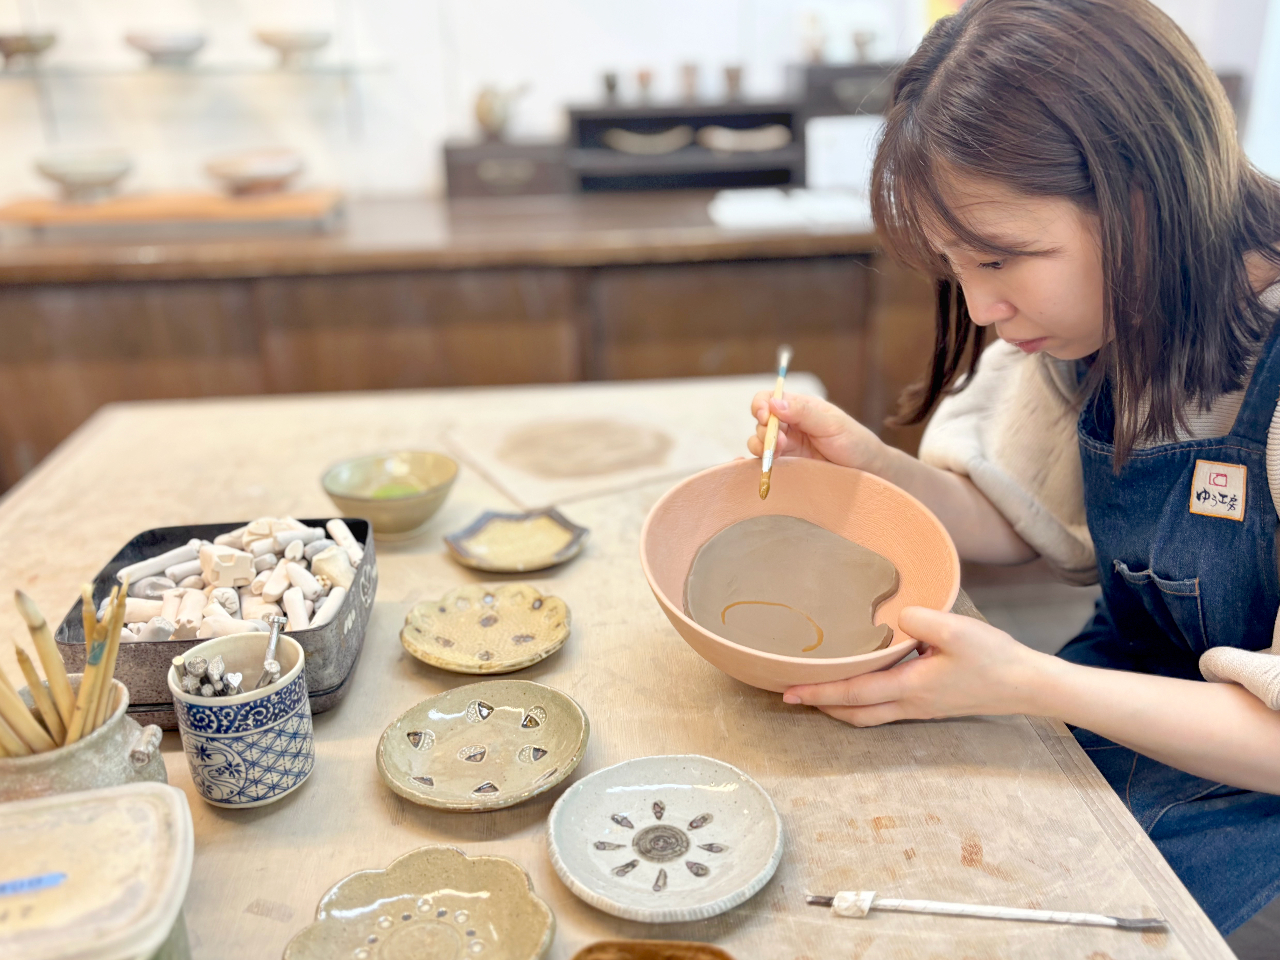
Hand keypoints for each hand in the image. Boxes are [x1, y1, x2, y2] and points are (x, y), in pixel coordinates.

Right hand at [747, 391, 885, 472]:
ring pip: (760, 441)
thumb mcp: (831, 424)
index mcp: (800, 407)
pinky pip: (766, 460)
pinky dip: (759, 461)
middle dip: (764, 430)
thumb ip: (803, 413)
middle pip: (761, 421)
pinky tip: (763, 464)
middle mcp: (790, 424)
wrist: (869, 472)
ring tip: (776, 453)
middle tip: (780, 442)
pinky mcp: (788, 464)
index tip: (765, 416)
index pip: (770, 399)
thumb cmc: (855, 442)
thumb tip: (774, 402)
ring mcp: (787, 445)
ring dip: (761, 446)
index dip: (762, 405)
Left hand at [780, 607, 1051, 725]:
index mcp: (909, 688)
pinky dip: (863, 702)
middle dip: (822, 707)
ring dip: (841, 707)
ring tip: (819, 692)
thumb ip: (920, 620)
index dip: (819, 693)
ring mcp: (921, 708)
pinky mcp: (932, 704)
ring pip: (870, 715)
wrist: (1027, 684)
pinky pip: (886, 709)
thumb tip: (896, 619)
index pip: (853, 694)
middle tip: (793, 696)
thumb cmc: (994, 658)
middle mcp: (910, 704)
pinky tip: (864, 684)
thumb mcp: (957, 630)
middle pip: (855, 714)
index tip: (788, 692)